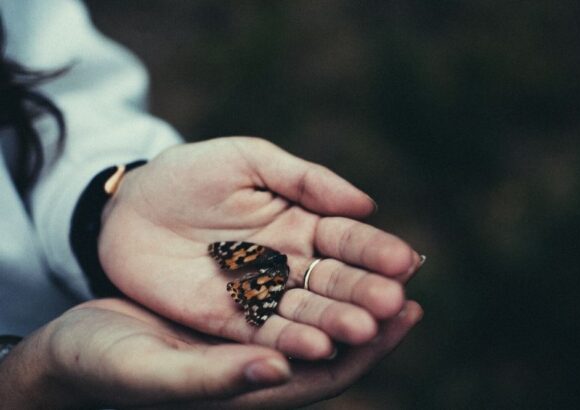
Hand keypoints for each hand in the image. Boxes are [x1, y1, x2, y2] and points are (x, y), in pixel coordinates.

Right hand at [0, 298, 420, 408]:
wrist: (76, 348)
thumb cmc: (107, 369)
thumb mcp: (155, 375)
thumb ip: (217, 379)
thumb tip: (282, 367)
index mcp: (251, 386)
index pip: (327, 374)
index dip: (366, 348)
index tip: (401, 313)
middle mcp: (259, 360)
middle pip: (330, 336)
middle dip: (369, 310)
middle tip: (407, 280)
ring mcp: (246, 328)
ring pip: (311, 305)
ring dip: (349, 284)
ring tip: (386, 258)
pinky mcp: (231, 303)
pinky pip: (281, 285)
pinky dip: (310, 267)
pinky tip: (330, 241)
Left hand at [99, 137, 422, 358]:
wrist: (130, 206)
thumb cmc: (191, 173)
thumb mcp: (248, 159)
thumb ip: (305, 179)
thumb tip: (367, 204)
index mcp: (301, 222)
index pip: (347, 239)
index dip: (374, 249)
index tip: (405, 260)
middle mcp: (289, 262)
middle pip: (334, 280)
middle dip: (363, 291)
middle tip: (392, 303)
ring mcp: (260, 293)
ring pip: (306, 312)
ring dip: (335, 321)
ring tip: (363, 330)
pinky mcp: (228, 319)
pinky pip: (264, 332)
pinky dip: (290, 341)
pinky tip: (317, 348)